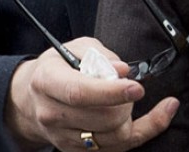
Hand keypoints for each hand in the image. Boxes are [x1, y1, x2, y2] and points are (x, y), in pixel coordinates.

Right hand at [5, 37, 178, 151]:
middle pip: (102, 120)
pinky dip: (142, 132)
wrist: (32, 96)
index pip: (80, 93)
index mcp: (48, 82)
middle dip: (127, 104)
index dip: (112, 92)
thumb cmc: (60, 67)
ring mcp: (62, 136)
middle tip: (130, 88)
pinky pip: (117, 149)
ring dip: (131, 118)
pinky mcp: (75, 151)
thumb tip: (122, 70)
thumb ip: (101, 55)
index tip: (137, 87)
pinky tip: (156, 116)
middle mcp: (51, 113)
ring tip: (128, 100)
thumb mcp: (78, 48)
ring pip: (112, 138)